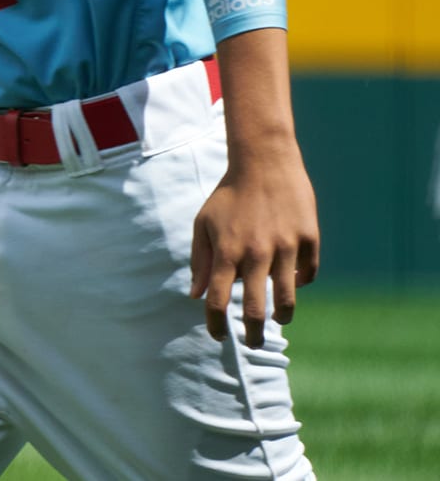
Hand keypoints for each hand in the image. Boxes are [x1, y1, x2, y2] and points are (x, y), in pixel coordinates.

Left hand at [189, 144, 319, 349]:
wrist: (264, 162)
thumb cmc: (228, 196)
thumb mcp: (204, 224)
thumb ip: (200, 261)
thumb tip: (196, 296)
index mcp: (227, 251)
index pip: (219, 302)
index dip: (216, 325)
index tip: (219, 336)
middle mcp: (256, 254)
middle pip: (256, 312)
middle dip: (254, 336)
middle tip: (253, 343)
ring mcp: (286, 248)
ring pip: (288, 301)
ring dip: (282, 317)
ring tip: (277, 319)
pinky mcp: (309, 239)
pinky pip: (307, 275)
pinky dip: (299, 283)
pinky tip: (291, 281)